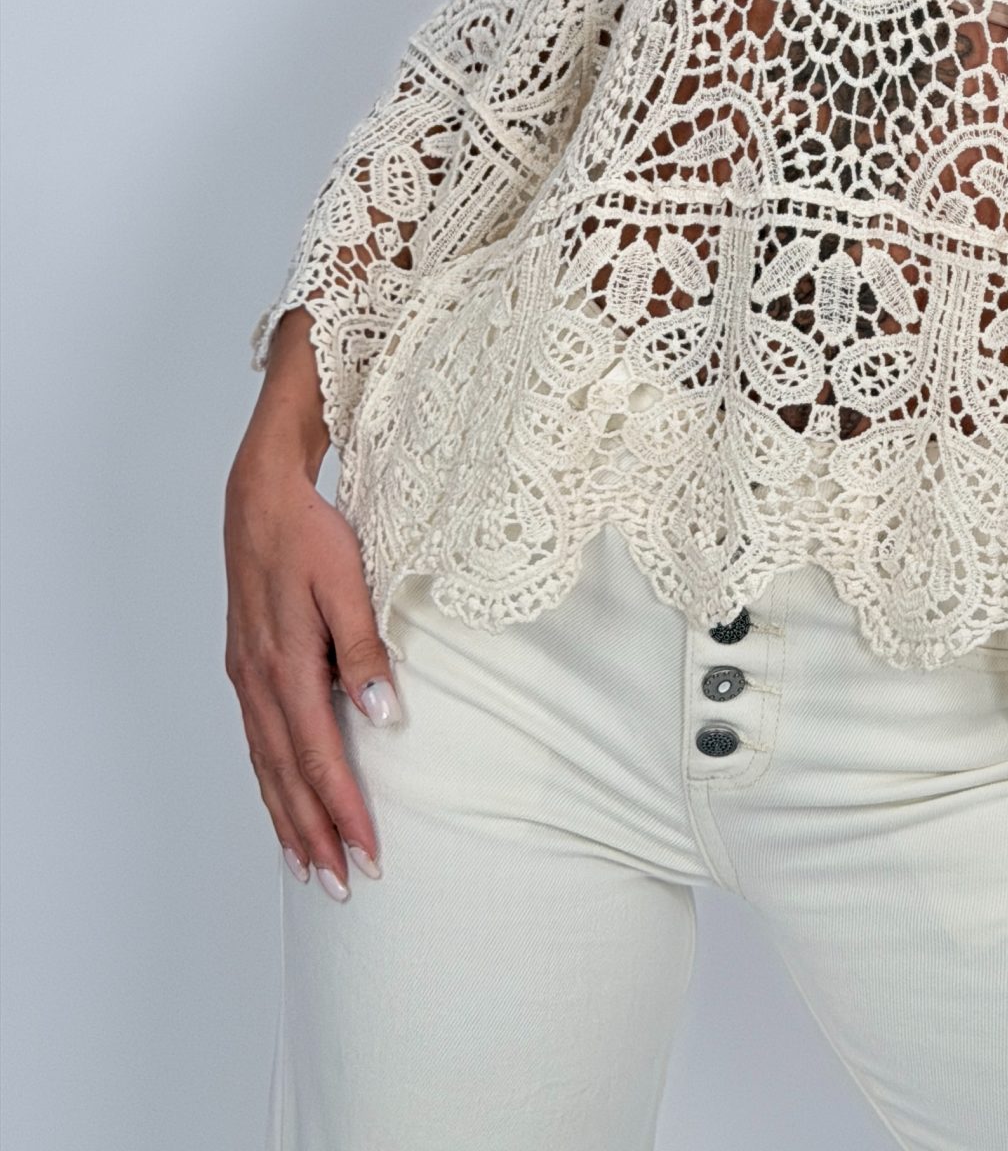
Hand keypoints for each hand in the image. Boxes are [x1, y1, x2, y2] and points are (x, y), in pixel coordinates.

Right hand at [224, 315, 397, 900]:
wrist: (259, 497)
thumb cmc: (309, 532)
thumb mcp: (347, 579)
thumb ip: (365, 649)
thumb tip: (385, 716)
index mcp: (285, 665)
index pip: (318, 756)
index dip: (342, 809)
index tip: (367, 853)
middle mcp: (258, 682)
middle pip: (286, 777)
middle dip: (315, 835)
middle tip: (344, 887)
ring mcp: (247, 679)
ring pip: (266, 768)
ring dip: (289, 821)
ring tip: (313, 869)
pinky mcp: (247, 669)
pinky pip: (258, 744)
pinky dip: (272, 784)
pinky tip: (285, 805)